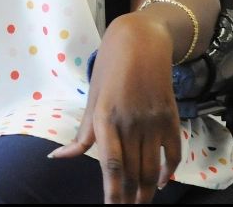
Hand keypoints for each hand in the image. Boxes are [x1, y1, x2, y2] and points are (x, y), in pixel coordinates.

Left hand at [49, 13, 182, 202]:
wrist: (141, 41)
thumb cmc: (109, 70)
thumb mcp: (91, 99)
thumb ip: (82, 134)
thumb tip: (59, 157)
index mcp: (106, 117)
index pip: (111, 164)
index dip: (112, 192)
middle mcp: (131, 122)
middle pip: (132, 171)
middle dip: (129, 197)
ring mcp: (154, 121)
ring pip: (152, 168)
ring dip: (146, 191)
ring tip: (139, 203)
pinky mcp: (171, 118)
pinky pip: (174, 153)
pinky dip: (168, 172)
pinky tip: (159, 183)